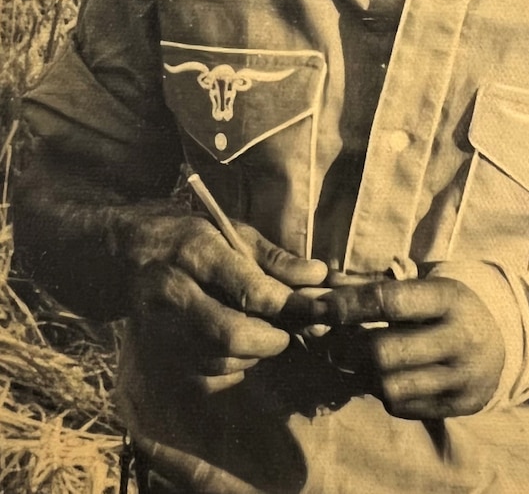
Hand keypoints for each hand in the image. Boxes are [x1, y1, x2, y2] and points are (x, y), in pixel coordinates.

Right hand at [126, 212, 327, 391]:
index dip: (288, 305)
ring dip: (254, 354)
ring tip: (260, 333)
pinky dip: (231, 369)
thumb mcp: (231, 232)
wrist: (126, 256)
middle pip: (232, 334)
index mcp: (196, 252)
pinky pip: (206, 379)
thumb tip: (319, 276)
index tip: (312, 309)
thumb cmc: (189, 238)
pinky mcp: (157, 355)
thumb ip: (275, 258)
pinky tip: (235, 348)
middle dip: (271, 339)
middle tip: (285, 330)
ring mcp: (161, 330)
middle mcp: (174, 293)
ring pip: (221, 361)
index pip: (249, 289)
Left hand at [325, 276, 504, 417]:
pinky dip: (383, 393)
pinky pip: (402, 407)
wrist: (501, 343)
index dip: (349, 304)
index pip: (391, 300)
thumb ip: (374, 285)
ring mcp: (462, 377)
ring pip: (389, 387)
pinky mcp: (458, 406)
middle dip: (349, 348)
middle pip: (384, 352)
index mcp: (450, 297)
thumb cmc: (447, 308)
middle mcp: (460, 338)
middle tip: (333, 342)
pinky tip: (388, 375)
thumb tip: (325, 286)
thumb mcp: (422, 285)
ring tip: (360, 360)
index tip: (321, 307)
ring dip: (364, 374)